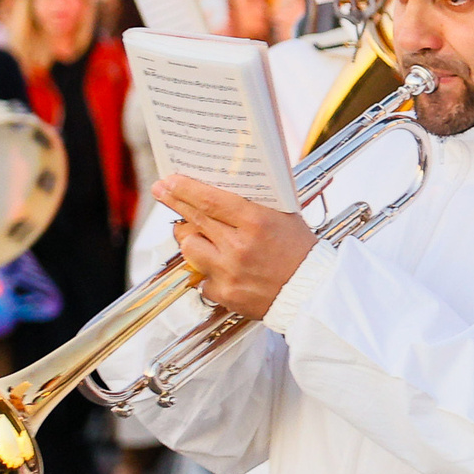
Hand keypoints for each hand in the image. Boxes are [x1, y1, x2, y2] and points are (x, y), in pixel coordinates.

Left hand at [153, 175, 317, 319]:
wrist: (313, 292)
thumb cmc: (302, 253)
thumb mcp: (285, 217)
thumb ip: (254, 204)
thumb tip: (223, 187)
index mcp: (257, 222)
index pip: (210, 200)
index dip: (185, 188)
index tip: (170, 180)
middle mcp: (239, 247)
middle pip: (194, 220)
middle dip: (174, 202)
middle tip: (161, 190)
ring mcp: (229, 272)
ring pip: (189, 248)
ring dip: (190, 238)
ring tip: (196, 234)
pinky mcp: (224, 294)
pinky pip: (201, 277)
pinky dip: (206, 270)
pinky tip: (219, 266)